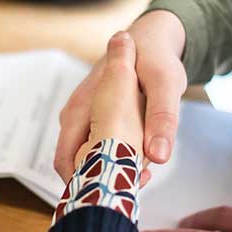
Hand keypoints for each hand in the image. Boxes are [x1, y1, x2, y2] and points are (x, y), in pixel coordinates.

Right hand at [55, 10, 187, 180]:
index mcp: (81, 108)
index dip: (84, 183)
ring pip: (86, 158)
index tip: (113, 192)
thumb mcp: (165, 84)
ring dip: (108, 171)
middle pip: (74, 164)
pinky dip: (114, 160)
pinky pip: (95, 148)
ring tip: (139, 174)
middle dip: (99, 181)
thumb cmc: (155, 58)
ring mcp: (82, 118)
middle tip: (131, 185)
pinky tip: (139, 160)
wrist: (151, 39)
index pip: (65, 161)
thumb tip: (158, 156)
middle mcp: (75, 116)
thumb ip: (162, 118)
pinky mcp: (93, 121)